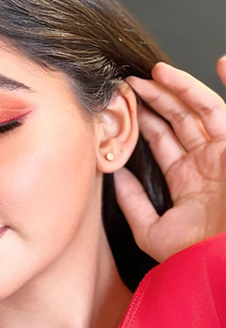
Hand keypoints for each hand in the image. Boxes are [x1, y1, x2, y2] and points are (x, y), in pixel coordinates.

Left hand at [113, 57, 225, 263]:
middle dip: (155, 99)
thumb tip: (113, 175)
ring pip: (201, 110)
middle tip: (130, 83)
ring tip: (155, 72)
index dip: (143, 120)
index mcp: (186, 179)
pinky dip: (225, 86)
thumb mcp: (151, 230)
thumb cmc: (191, 256)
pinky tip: (219, 63)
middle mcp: (206, 162)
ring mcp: (224, 153)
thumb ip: (131, 202)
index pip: (162, 140)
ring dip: (180, 88)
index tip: (122, 104)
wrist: (219, 264)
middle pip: (179, 120)